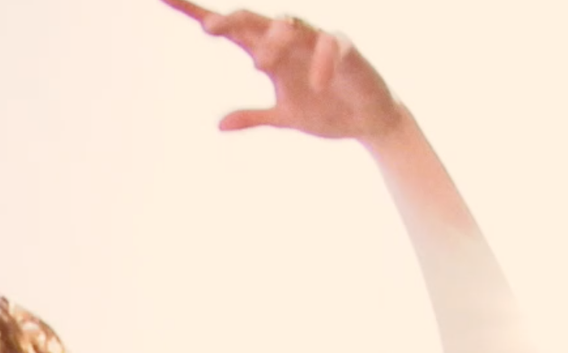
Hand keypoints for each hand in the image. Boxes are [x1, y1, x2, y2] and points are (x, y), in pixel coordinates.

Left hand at [163, 3, 405, 141]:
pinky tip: (315, 84)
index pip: (231, 30)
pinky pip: (331, 43)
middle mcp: (290, 42)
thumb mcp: (284, 117)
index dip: (198, 13)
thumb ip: (254, 117)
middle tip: (210, 31)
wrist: (368, 120)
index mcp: (269, 54)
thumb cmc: (324, 110)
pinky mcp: (347, 49)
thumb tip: (219, 124)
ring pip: (291, 23)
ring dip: (273, 39)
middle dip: (232, 20)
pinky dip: (321, 60)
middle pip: (256, 19)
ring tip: (260, 64)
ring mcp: (317, 42)